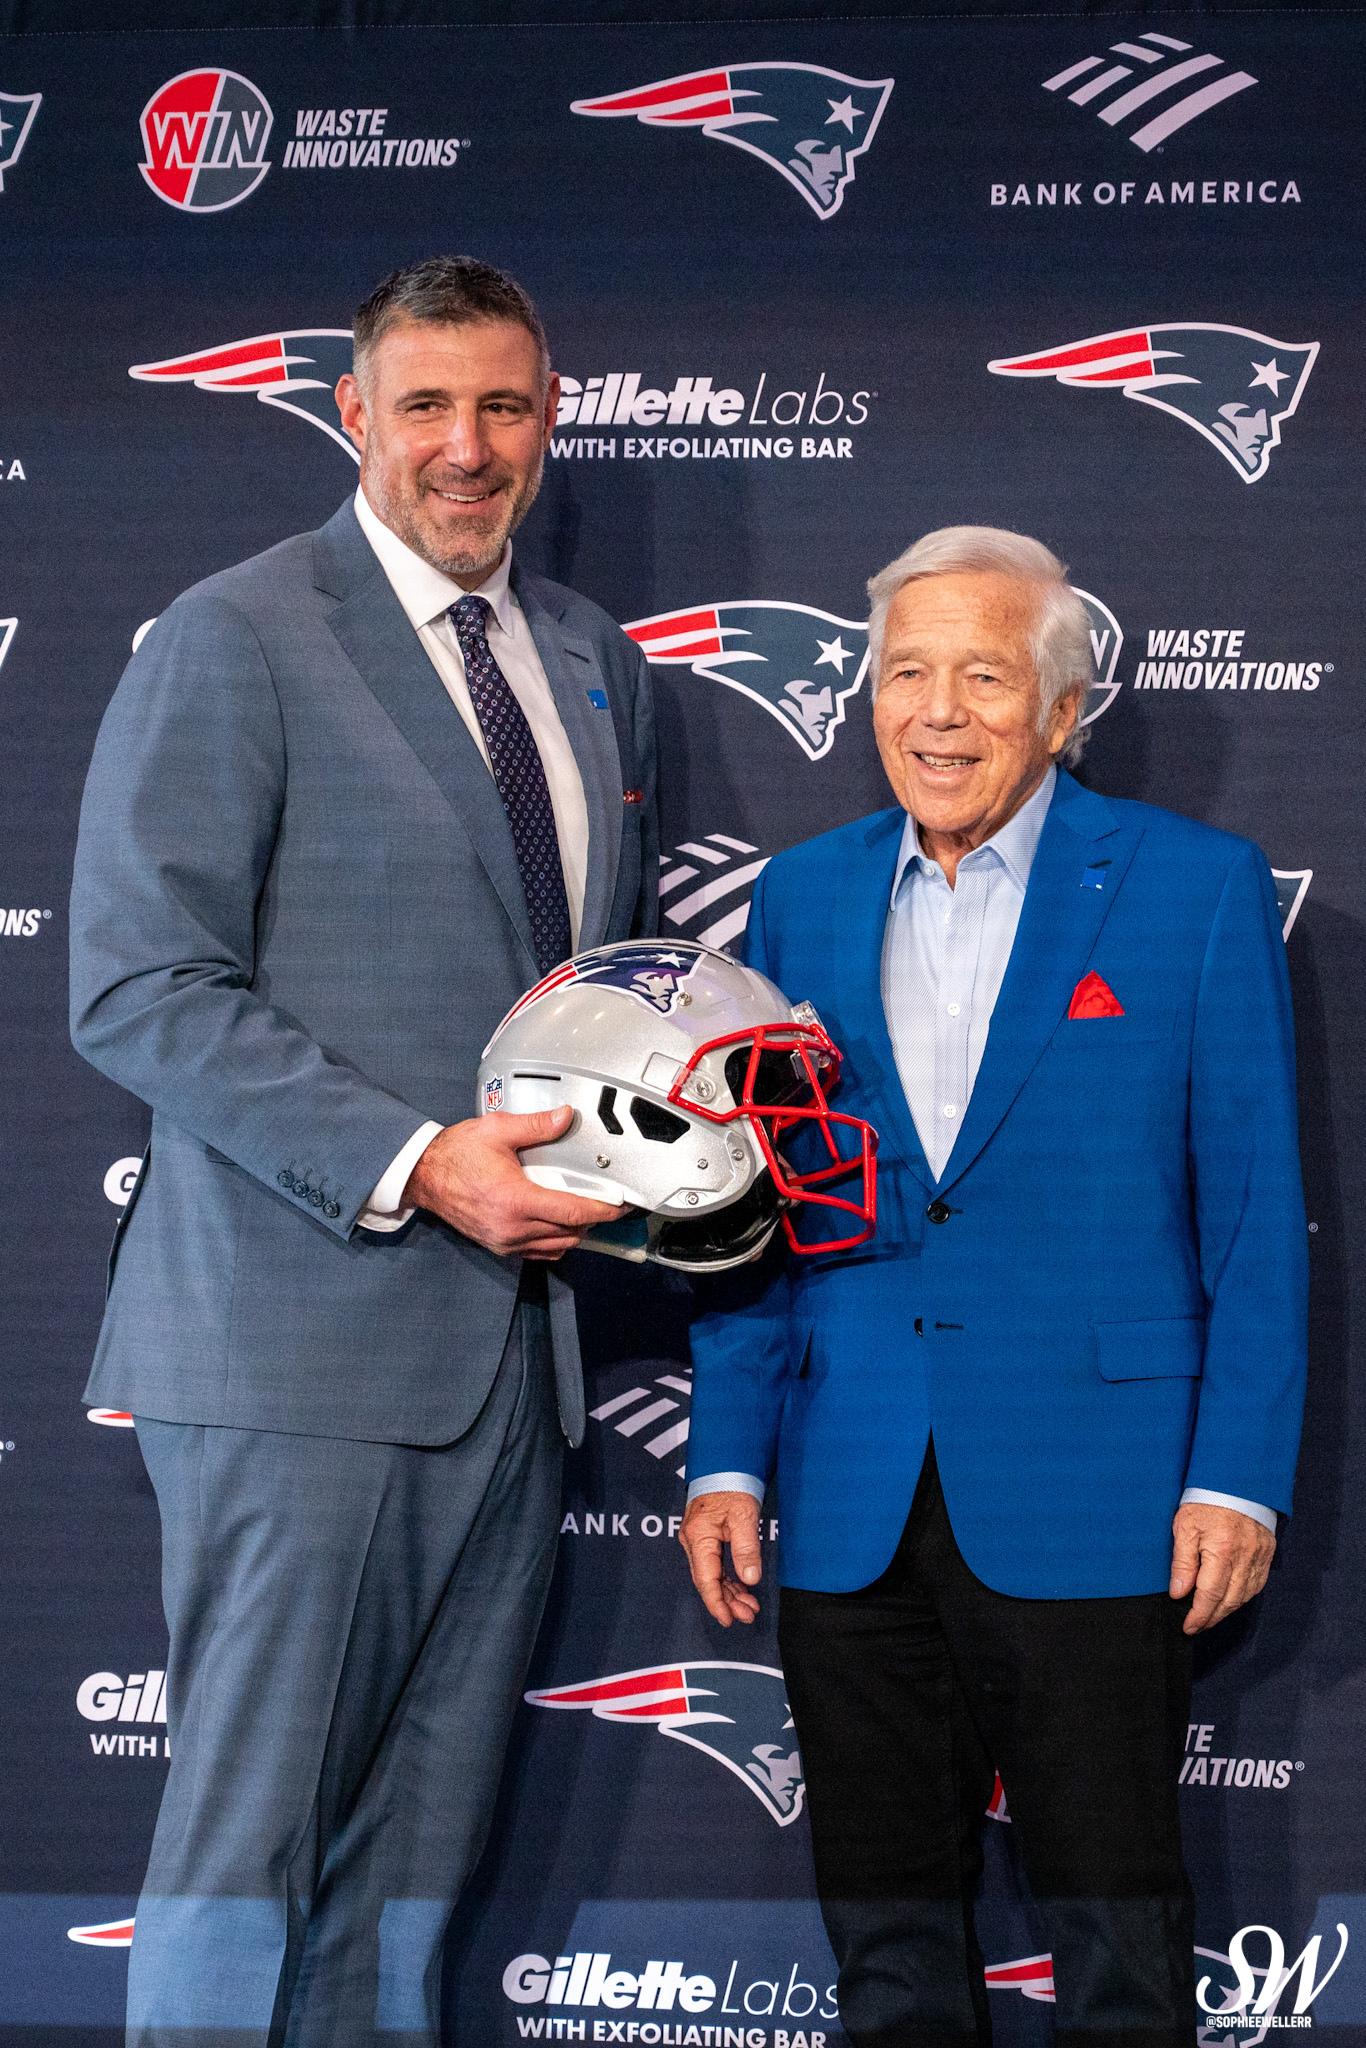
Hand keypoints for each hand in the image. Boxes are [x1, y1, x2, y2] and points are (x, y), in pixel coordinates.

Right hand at [402, 1107, 624, 1259]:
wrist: (424, 1176)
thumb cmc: (456, 1154)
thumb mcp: (497, 1131)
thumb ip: (536, 1126)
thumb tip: (566, 1117)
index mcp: (515, 1200)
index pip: (571, 1213)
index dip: (601, 1211)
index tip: (618, 1206)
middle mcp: (511, 1228)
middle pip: (569, 1233)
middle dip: (591, 1221)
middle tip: (605, 1204)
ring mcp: (504, 1241)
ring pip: (556, 1247)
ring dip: (574, 1232)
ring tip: (584, 1212)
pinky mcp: (498, 1246)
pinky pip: (537, 1252)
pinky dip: (554, 1242)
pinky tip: (558, 1224)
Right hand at [679, 1491, 762, 1626]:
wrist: (725, 1464)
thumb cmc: (732, 1484)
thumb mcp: (744, 1516)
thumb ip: (746, 1548)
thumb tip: (750, 1578)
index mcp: (698, 1537)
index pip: (706, 1580)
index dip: (717, 1603)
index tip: (730, 1620)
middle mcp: (693, 1541)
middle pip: (707, 1581)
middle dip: (728, 1601)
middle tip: (749, 1614)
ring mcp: (697, 1540)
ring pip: (711, 1575)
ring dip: (730, 1593)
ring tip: (750, 1606)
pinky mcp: (704, 1538)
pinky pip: (714, 1565)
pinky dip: (728, 1579)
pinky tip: (741, 1588)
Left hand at [1170, 1501, 1275, 1633]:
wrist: (1237, 1478)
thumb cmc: (1206, 1499)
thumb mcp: (1185, 1526)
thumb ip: (1183, 1562)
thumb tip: (1179, 1593)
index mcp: (1222, 1552)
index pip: (1210, 1595)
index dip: (1199, 1615)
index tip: (1188, 1627)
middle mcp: (1245, 1558)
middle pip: (1229, 1601)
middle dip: (1212, 1618)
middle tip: (1197, 1626)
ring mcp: (1259, 1556)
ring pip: (1245, 1595)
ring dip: (1227, 1610)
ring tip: (1210, 1616)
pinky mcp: (1267, 1552)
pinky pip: (1257, 1584)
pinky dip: (1243, 1597)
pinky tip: (1231, 1599)